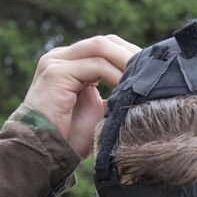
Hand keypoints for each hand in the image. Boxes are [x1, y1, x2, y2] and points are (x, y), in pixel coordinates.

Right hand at [23, 35, 140, 157]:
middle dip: (130, 54)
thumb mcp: (97, 111)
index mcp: (68, 63)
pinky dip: (116, 75)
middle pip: (104, 42)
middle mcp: (60, 57)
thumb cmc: (69, 138)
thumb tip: (142, 91)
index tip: (151, 71)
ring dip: (126, 62)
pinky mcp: (56, 72)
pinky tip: (129, 88)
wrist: (43, 154)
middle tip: (153, 71)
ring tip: (144, 78)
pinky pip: (95, 65)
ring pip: (100, 48)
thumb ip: (113, 95)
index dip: (128, 55)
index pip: (103, 47)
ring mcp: (56, 62)